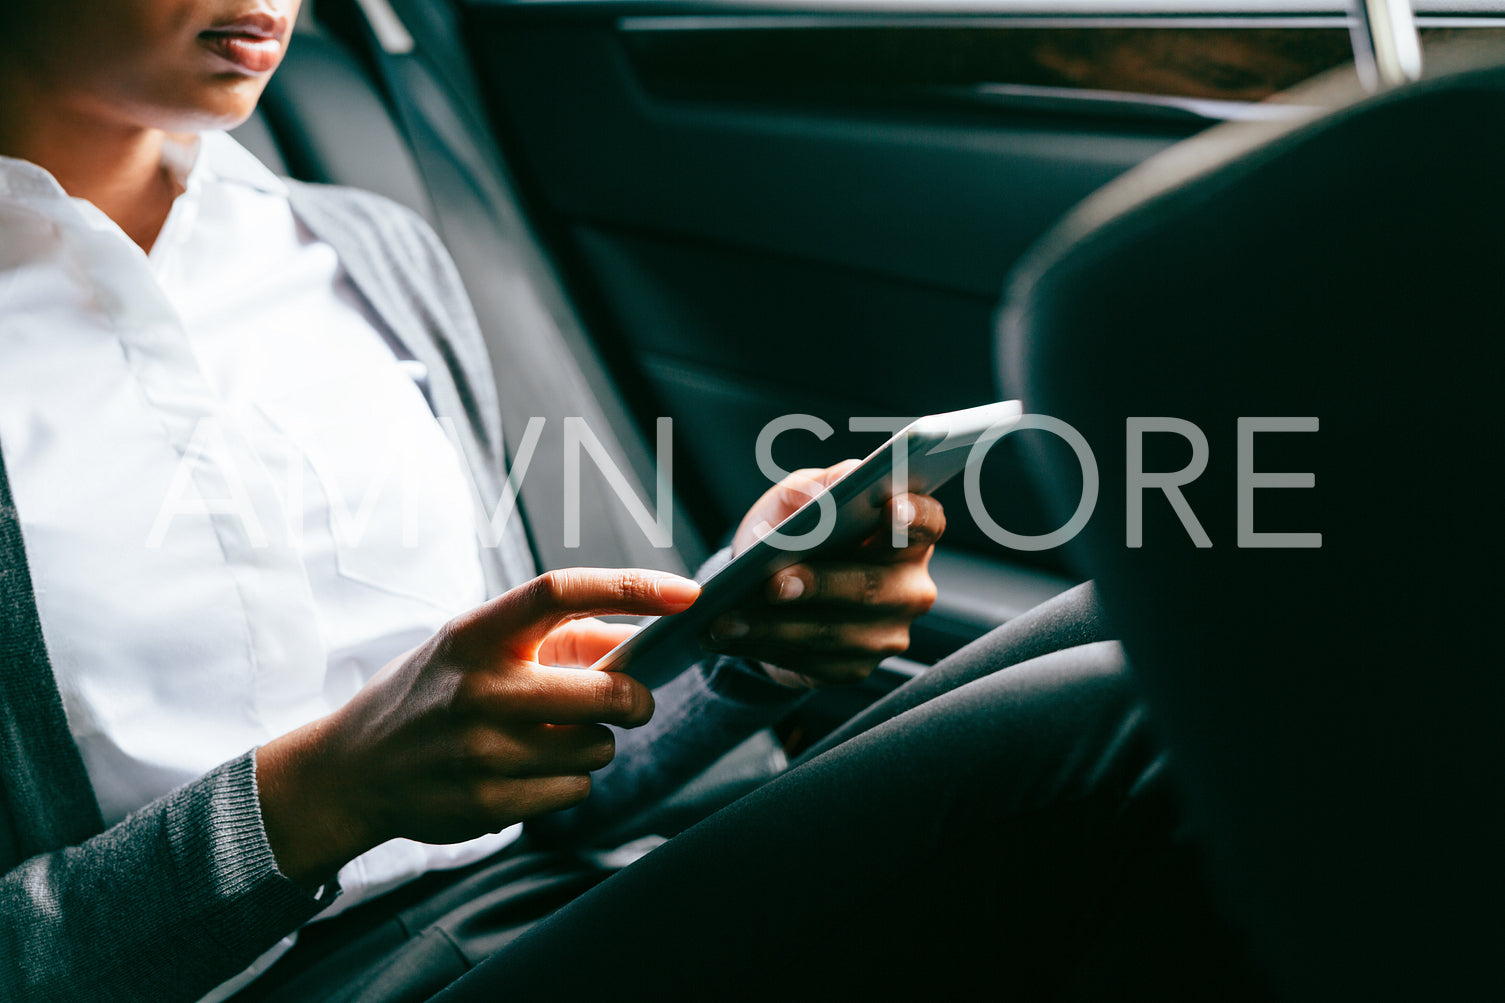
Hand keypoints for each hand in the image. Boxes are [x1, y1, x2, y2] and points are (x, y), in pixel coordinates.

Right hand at [256, 568, 698, 888]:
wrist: (353, 767)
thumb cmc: (435, 693)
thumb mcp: (480, 647)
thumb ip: (563, 640)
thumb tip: (644, 641)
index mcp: (478, 634)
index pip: (561, 591)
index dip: (632, 588)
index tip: (686, 594)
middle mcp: (478, 688)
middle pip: (606, 692)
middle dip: (635, 699)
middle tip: (632, 701)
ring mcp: (481, 750)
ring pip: (597, 748)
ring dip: (593, 744)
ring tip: (551, 738)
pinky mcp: (486, 803)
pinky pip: (575, 790)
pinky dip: (569, 781)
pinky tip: (530, 771)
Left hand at [704, 461, 943, 688]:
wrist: (762, 589)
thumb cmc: (790, 532)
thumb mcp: (794, 499)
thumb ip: (818, 484)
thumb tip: (843, 478)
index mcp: (906, 534)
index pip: (929, 522)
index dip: (914, 516)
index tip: (889, 507)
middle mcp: (909, 587)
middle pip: (875, 587)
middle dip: (821, 584)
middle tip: (774, 583)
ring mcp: (887, 633)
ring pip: (836, 633)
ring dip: (777, 626)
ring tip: (728, 618)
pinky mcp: (854, 668)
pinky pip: (814, 663)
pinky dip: (767, 648)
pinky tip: (732, 637)